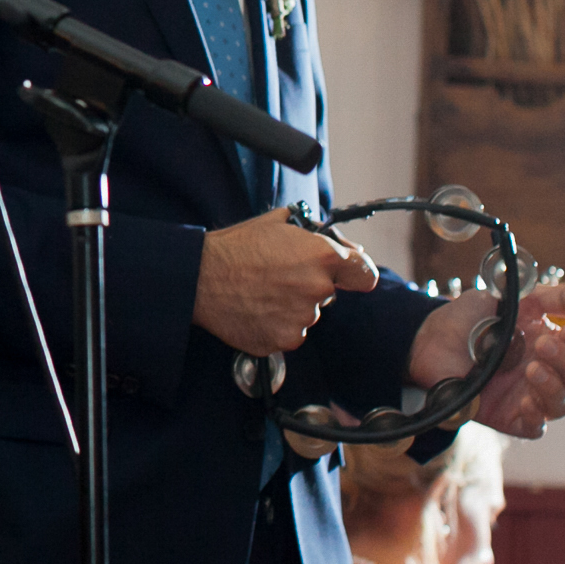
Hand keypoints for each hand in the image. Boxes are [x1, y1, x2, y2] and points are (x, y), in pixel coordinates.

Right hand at [193, 207, 379, 355]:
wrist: (199, 277)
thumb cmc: (236, 247)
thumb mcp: (278, 223)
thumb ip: (318, 235)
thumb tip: (347, 249)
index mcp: (323, 257)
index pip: (365, 274)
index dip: (355, 272)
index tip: (347, 275)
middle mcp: (318, 290)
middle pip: (329, 294)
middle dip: (312, 286)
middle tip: (280, 276)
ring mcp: (301, 319)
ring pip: (308, 315)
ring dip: (292, 307)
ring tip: (262, 293)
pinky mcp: (284, 341)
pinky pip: (290, 333)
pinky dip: (276, 325)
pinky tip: (256, 309)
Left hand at [409, 281, 564, 437]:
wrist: (429, 337)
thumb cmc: (473, 318)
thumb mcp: (515, 298)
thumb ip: (555, 298)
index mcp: (554, 344)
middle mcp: (547, 373)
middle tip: (544, 344)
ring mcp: (528, 396)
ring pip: (562, 404)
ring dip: (554, 386)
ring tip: (532, 368)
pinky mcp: (509, 417)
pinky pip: (535, 427)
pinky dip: (537, 415)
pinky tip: (525, 399)